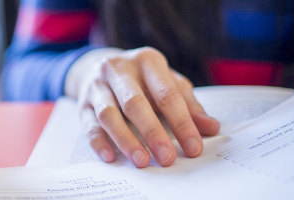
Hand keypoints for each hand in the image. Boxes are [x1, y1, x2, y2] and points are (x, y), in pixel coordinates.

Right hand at [65, 47, 219, 166]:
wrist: (99, 65)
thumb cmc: (142, 78)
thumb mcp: (167, 82)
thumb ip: (188, 104)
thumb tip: (211, 128)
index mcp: (147, 61)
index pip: (166, 94)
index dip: (181, 122)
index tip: (193, 147)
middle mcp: (119, 69)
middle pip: (135, 103)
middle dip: (152, 132)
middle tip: (166, 157)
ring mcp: (97, 85)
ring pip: (109, 114)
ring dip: (126, 140)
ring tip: (142, 161)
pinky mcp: (82, 102)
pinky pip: (89, 124)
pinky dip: (99, 142)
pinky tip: (111, 157)